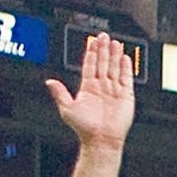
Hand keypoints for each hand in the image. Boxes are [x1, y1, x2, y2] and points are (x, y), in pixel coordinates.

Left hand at [46, 31, 135, 150]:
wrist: (101, 140)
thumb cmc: (84, 128)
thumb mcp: (67, 108)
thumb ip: (60, 93)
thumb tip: (49, 81)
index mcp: (88, 88)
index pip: (90, 66)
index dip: (91, 54)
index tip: (92, 42)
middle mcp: (101, 87)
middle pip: (103, 63)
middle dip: (103, 49)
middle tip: (104, 36)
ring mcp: (114, 91)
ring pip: (114, 68)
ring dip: (114, 55)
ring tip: (114, 42)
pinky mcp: (126, 96)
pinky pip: (127, 78)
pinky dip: (126, 68)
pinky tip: (125, 57)